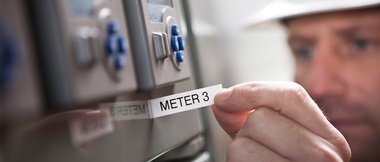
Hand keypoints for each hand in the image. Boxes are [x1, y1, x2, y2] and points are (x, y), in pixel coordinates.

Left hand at [212, 82, 350, 161]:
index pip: (290, 96)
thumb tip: (224, 102)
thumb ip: (254, 119)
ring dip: (240, 153)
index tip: (225, 97)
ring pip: (242, 143)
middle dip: (247, 132)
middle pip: (260, 118)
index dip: (252, 91)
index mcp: (329, 140)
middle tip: (260, 149)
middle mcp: (323, 157)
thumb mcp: (284, 143)